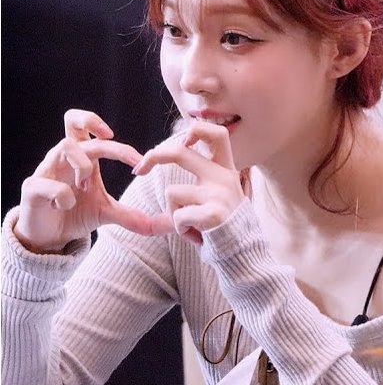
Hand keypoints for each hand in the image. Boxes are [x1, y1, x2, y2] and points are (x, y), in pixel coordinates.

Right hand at [14, 110, 168, 252]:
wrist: (48, 236)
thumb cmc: (75, 214)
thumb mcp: (107, 213)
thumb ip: (132, 215)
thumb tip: (165, 225)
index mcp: (82, 157)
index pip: (94, 131)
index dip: (118, 141)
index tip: (139, 161)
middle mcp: (63, 157)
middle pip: (75, 123)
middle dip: (100, 133)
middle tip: (115, 148)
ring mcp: (46, 169)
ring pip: (65, 146)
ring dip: (84, 166)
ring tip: (85, 187)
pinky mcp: (31, 188)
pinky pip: (49, 183)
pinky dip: (63, 196)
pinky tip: (63, 207)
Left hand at [133, 120, 243, 244]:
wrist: (243, 253)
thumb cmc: (225, 225)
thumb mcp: (220, 194)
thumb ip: (203, 176)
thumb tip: (172, 156)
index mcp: (226, 169)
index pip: (218, 133)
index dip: (196, 130)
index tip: (183, 141)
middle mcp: (224, 177)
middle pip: (179, 151)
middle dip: (153, 157)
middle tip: (138, 171)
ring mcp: (219, 194)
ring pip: (171, 192)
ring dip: (173, 212)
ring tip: (192, 225)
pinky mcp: (213, 213)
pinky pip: (177, 217)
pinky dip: (180, 230)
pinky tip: (197, 236)